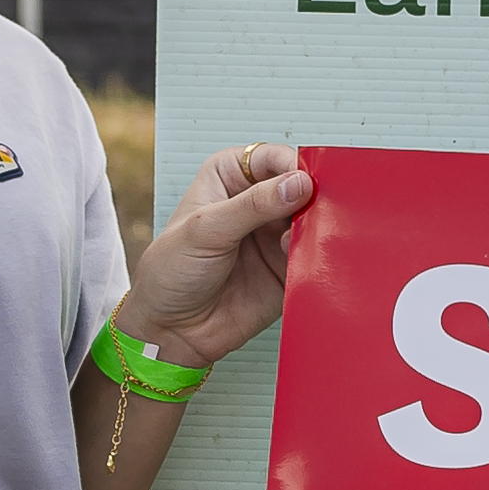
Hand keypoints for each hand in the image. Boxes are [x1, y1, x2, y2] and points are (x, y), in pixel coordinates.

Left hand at [115, 141, 316, 364]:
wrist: (172, 331)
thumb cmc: (170, 272)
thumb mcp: (205, 230)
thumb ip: (253, 205)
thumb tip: (298, 183)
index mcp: (230, 178)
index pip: (272, 158)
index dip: (292, 165)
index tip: (305, 181)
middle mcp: (256, 202)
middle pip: (300, 186)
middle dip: (312, 197)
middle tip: (315, 211)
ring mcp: (274, 235)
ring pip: (311, 220)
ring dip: (316, 228)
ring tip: (304, 241)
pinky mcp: (288, 267)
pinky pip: (314, 255)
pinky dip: (318, 256)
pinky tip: (307, 262)